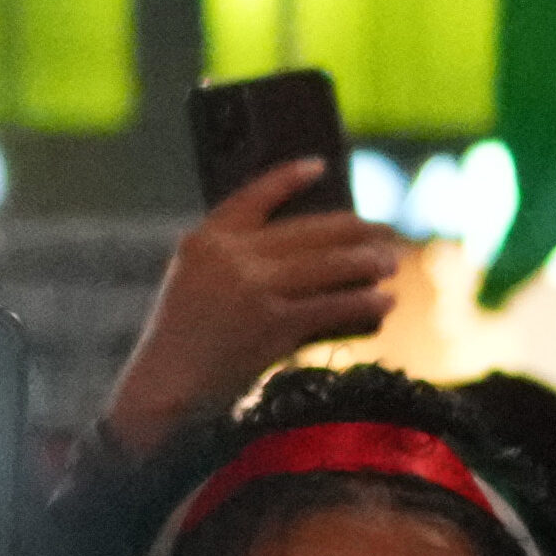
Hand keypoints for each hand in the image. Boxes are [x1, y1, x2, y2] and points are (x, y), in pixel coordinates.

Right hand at [102, 156, 409, 458]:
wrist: (165, 388)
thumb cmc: (183, 343)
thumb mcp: (195, 286)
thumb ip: (236, 263)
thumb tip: (314, 255)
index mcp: (205, 240)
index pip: (253, 195)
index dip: (288, 179)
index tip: (320, 166)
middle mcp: (230, 256)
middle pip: (309, 230)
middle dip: (355, 230)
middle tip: (384, 233)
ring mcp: (253, 288)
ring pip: (329, 265)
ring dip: (368, 263)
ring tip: (390, 265)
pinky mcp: (274, 324)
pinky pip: (333, 307)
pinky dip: (364, 304)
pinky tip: (383, 303)